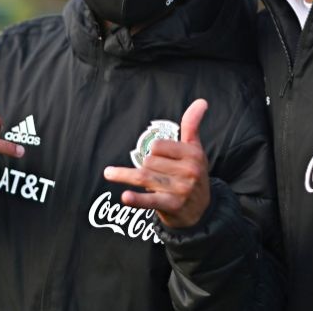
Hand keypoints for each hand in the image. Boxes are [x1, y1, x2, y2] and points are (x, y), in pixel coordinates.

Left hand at [103, 99, 210, 228]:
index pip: (158, 146)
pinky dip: (137, 200)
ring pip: (144, 177)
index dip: (153, 152)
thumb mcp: (195, 149)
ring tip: (110, 173)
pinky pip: (151, 201)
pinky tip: (125, 197)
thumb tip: (201, 101)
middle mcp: (190, 171)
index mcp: (193, 154)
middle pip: (149, 161)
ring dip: (125, 175)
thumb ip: (192, 125)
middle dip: (145, 166)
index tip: (158, 159)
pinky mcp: (173, 206)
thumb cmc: (194, 175)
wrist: (202, 211)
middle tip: (152, 175)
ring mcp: (182, 190)